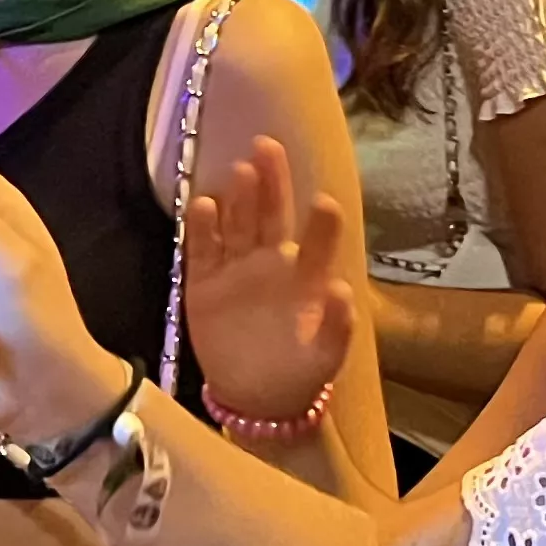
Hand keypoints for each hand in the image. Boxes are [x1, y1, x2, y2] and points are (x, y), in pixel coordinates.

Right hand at [183, 137, 359, 425]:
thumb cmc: (299, 370)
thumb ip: (337, 328)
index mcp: (306, 275)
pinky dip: (202, 229)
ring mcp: (237, 270)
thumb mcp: (326, 356)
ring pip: (237, 224)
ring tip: (242, 170)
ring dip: (238, 198)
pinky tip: (203, 205)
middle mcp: (271, 262)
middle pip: (271, 214)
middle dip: (272, 181)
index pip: (317, 240)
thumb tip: (343, 292)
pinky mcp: (204, 284)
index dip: (320, 222)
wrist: (255, 398)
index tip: (324, 202)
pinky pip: (202, 251)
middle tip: (268, 146)